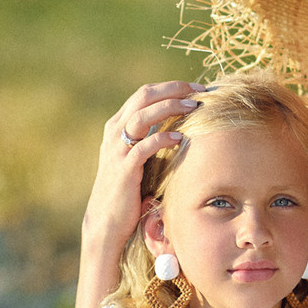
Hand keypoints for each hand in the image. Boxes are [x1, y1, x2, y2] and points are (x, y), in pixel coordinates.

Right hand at [76, 81, 205, 307]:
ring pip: (142, 116)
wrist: (107, 221)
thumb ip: (151, 140)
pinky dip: (162, 139)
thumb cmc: (128, 190)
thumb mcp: (138, 159)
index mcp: (118, 125)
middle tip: (199, 90)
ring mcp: (117, 150)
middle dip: (173, 90)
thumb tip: (183, 127)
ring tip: (194, 107)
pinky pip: (143, 147)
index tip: (197, 88)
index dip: (171, 87)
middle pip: (143, 97)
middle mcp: (115, 132)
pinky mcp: (123, 169)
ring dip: (169, 108)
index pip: (145, 93)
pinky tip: (181, 138)